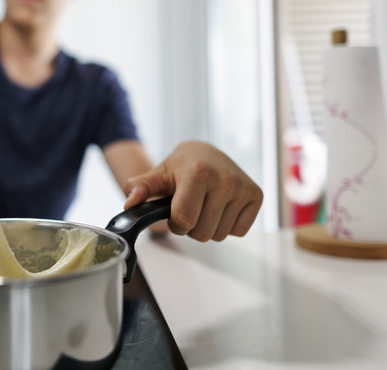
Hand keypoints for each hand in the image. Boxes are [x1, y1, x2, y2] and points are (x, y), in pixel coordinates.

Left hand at [124, 141, 262, 241]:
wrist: (207, 152)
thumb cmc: (181, 166)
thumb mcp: (158, 175)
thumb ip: (140, 188)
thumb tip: (130, 204)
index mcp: (198, 173)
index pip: (184, 221)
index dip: (175, 224)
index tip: (174, 211)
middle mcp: (225, 179)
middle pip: (202, 232)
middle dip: (190, 227)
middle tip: (190, 207)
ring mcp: (243, 188)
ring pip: (220, 235)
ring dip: (208, 227)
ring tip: (204, 206)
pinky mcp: (256, 195)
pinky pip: (238, 231)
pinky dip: (227, 225)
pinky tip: (220, 207)